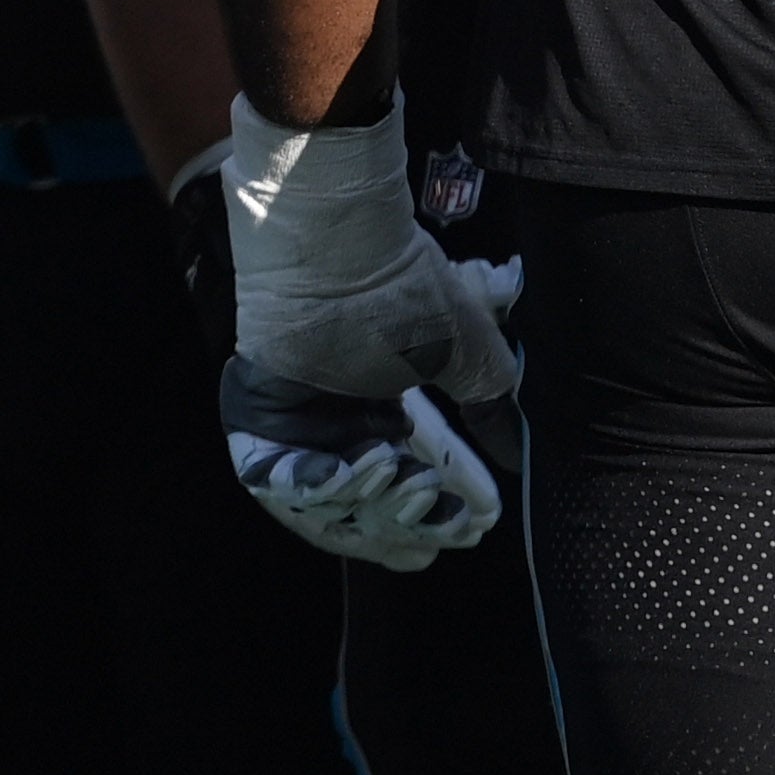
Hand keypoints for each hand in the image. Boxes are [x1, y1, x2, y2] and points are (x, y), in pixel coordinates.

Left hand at [216, 93, 518, 561]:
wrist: (345, 247)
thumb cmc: (408, 290)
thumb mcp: (468, 358)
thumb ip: (491, 412)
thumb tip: (518, 457)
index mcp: (377, 416)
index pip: (399, 495)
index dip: (431, 521)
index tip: (463, 528)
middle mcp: (333, 427)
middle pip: (359, 512)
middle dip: (400, 522)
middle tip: (429, 511)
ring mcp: (291, 425)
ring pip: (318, 504)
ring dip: (362, 503)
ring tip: (392, 472)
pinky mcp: (256, 418)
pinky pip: (271, 481)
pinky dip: (311, 487)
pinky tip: (349, 466)